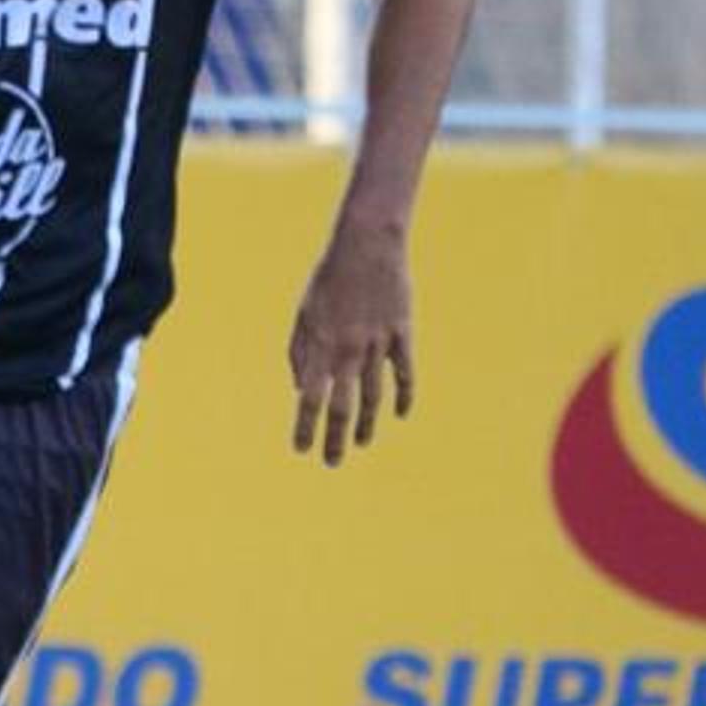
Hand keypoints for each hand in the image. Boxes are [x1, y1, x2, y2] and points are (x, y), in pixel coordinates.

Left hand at [287, 225, 415, 465]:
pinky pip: (405, 372)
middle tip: (332, 462)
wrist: (366, 243)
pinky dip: (404, 395)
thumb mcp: (304, 311)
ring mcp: (378, 343)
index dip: (305, 426)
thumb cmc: (330, 277)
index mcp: (321, 344)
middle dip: (335, 438)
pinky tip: (400, 414)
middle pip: (342, 405)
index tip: (300, 450)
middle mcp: (349, 349)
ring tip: (361, 443)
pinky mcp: (402, 332)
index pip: (310, 397)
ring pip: (374, 395)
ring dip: (366, 424)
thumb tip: (300, 388)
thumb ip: (300, 351)